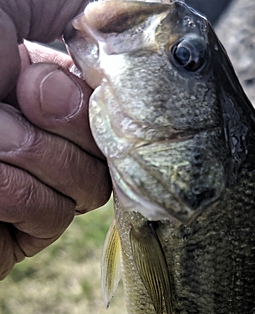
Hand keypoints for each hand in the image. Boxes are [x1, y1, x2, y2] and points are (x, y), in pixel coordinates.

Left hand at [0, 0, 111, 279]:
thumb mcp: (3, 4)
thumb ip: (69, 4)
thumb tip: (121, 16)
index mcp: (42, 85)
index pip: (112, 101)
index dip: (109, 93)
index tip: (79, 75)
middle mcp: (46, 136)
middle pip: (109, 146)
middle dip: (66, 118)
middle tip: (18, 97)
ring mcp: (37, 184)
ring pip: (90, 186)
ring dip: (35, 155)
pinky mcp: (23, 230)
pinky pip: (55, 216)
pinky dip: (17, 196)